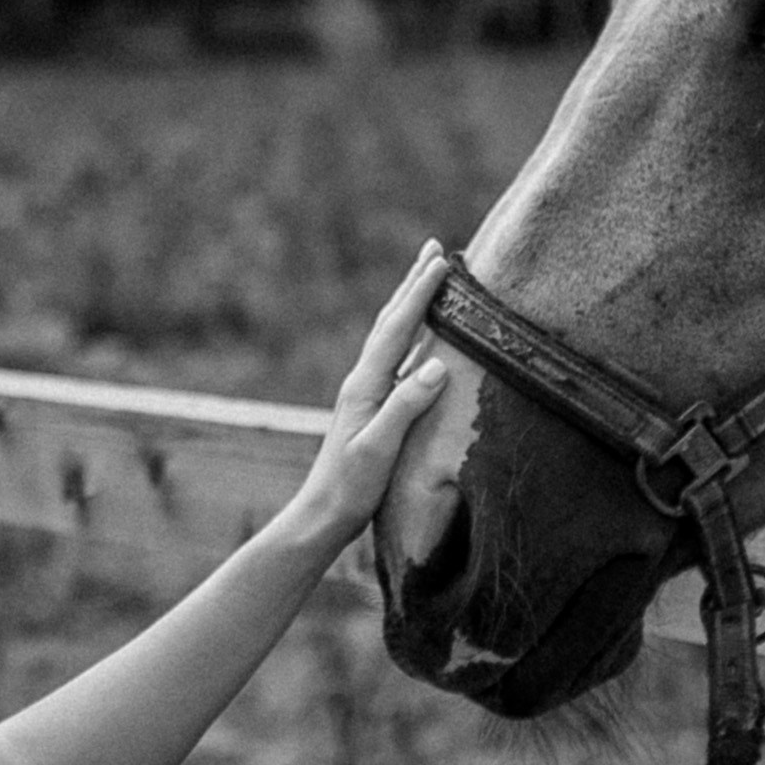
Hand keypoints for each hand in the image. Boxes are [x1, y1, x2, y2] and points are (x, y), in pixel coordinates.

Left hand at [290, 240, 453, 549]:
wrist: (322, 515)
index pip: (398, 329)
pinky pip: (396, 360)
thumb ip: (406, 406)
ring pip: (392, 336)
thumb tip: (438, 364)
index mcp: (366, 385)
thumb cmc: (351, 488)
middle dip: (414, 284)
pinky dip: (412, 337)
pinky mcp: (372, 409)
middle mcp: (363, 381)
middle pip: (391, 321)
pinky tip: (422, 340)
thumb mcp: (380, 448)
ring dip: (411, 304)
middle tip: (435, 249)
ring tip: (428, 279)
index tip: (441, 262)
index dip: (420, 294)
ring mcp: (366, 394)